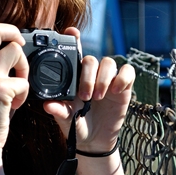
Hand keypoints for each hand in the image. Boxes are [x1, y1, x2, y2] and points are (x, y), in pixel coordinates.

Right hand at [0, 16, 28, 150]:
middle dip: (15, 32)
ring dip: (24, 66)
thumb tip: (6, 48)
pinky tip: (16, 102)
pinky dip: (25, 92)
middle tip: (21, 47)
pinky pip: (24, 81)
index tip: (4, 34)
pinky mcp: (0, 89)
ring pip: (15, 50)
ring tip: (20, 82)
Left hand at [43, 27, 134, 152]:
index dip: (74, 40)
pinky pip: (128, 71)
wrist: (94, 141)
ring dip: (103, 79)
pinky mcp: (124, 87)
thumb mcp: (66, 119)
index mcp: (76, 77)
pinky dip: (123, 78)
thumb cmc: (77, 125)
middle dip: (88, 76)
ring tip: (98, 97)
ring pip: (109, 63)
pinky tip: (116, 90)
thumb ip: (59, 110)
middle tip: (85, 97)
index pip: (76, 53)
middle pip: (92, 59)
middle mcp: (92, 75)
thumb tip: (48, 105)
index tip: (72, 33)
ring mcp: (109, 79)